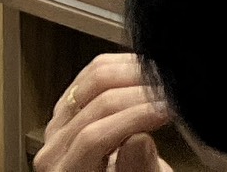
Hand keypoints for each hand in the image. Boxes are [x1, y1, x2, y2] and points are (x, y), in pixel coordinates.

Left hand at [35, 53, 173, 171]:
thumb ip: (136, 168)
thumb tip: (138, 140)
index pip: (94, 138)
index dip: (134, 118)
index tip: (167, 110)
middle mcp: (54, 148)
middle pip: (96, 105)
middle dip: (141, 94)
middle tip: (171, 93)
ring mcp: (59, 124)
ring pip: (93, 79)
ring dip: (134, 74)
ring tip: (162, 81)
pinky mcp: (70, 105)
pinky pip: (92, 71)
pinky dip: (123, 65)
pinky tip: (146, 72)